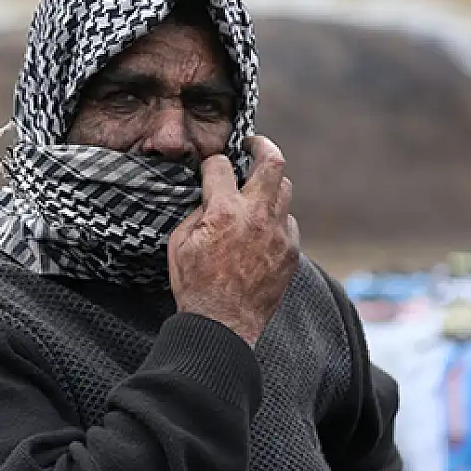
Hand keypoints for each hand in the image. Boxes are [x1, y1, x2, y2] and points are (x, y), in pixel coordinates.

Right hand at [168, 135, 300, 346]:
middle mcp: (256, 216)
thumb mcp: (179, 243)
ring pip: (285, 190)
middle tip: (252, 145)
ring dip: (270, 185)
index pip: (221, 165)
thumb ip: (197, 213)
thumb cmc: (195, 286)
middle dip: (262, 145)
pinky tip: (262, 229)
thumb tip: (210, 199)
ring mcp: (279, 234)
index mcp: (224, 211)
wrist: (222, 325)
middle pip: (272, 162)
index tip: (211, 168)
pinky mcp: (291, 252)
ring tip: (256, 191)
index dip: (212, 163)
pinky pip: (289, 222)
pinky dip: (276, 219)